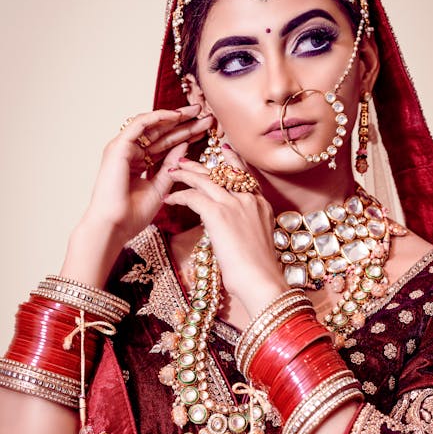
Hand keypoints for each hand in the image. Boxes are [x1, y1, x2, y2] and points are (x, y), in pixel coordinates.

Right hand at [83, 105, 211, 243]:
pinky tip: (176, 115)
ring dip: (174, 117)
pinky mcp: (119, 146)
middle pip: (161, 134)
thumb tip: (184, 147)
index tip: (205, 131)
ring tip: (196, 111)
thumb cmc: (132, 214)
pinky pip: (139, 125)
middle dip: (184, 124)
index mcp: (138, 164)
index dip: (185, 137)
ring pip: (153, 127)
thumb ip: (171, 167)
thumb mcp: (160, 187)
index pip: (165, 145)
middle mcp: (130, 153)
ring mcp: (123, 148)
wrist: (115, 225)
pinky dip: (157, 118)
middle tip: (205, 115)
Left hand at [164, 147, 286, 317]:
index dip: (232, 162)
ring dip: (186, 174)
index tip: (223, 152)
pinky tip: (169, 198)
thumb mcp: (258, 241)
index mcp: (261, 205)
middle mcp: (249, 199)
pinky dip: (179, 196)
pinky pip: (193, 197)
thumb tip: (232, 229)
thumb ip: (247, 227)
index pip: (244, 176)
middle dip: (202, 165)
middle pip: (222, 172)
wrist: (261, 280)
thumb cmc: (259, 271)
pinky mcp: (218, 213)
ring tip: (172, 171)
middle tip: (186, 160)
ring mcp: (234, 204)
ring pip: (205, 179)